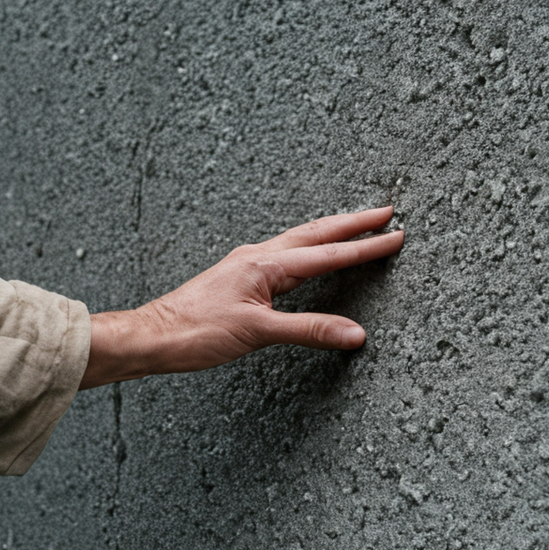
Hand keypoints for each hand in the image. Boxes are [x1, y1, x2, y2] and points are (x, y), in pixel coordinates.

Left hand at [79, 206, 403, 389]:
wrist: (152, 336)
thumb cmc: (195, 332)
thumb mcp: (257, 333)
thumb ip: (308, 331)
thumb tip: (356, 333)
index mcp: (264, 264)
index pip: (327, 254)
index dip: (364, 248)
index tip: (396, 236)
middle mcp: (257, 257)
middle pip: (315, 234)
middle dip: (353, 224)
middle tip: (386, 213)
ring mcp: (247, 265)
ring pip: (299, 241)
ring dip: (331, 233)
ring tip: (357, 226)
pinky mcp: (239, 277)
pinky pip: (283, 255)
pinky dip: (307, 250)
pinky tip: (308, 256)